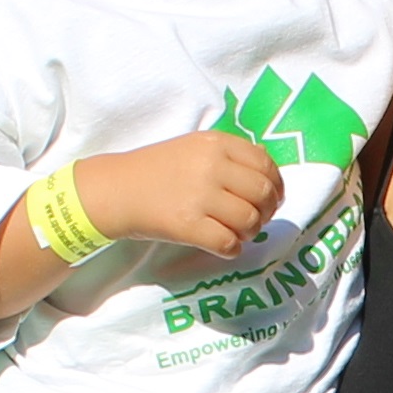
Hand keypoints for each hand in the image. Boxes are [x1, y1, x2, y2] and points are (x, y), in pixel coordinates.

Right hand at [78, 132, 283, 257]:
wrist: (116, 189)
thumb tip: (268, 167)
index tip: (272, 198)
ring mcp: (200, 196)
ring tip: (234, 231)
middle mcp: (211, 166)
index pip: (265, 164)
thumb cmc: (157, 170)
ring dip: (249, 232)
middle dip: (266, 212)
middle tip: (254, 219)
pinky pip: (229, 243)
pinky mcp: (188, 225)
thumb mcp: (195, 148)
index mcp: (216, 143)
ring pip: (250, 221)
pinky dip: (232, 248)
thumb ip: (230, 155)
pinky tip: (221, 243)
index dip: (276, 185)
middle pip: (263, 194)